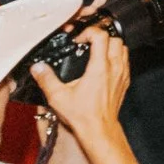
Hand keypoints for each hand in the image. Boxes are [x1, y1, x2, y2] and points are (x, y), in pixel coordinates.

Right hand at [31, 24, 131, 139]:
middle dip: (101, 37)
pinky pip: (126, 62)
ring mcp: (122, 75)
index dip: (89, 33)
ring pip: (123, 49)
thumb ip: (46, 79)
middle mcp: (114, 68)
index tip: (79, 40)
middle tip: (87, 44)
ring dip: (111, 46)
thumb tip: (38, 68)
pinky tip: (104, 66)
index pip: (101, 36)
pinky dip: (117, 58)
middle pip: (115, 39)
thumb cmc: (83, 116)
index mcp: (99, 67)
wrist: (99, 130)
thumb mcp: (58, 97)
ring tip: (96, 52)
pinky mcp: (125, 82)